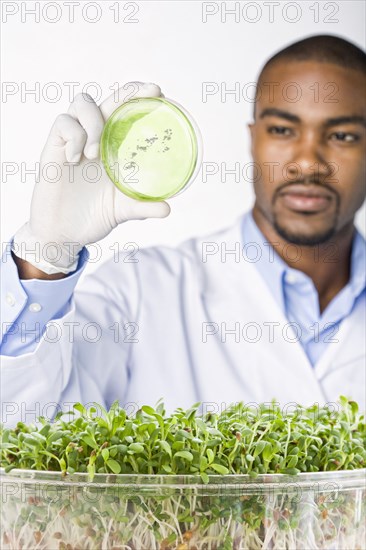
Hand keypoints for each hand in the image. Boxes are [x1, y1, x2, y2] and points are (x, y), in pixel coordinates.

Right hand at [12, 82, 170, 274]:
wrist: (63, 233)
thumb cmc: (92, 216)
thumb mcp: (123, 211)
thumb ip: (143, 207)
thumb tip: (167, 209)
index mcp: (112, 148)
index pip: (125, 112)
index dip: (139, 98)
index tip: (160, 93)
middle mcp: (94, 138)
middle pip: (108, 99)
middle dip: (128, 91)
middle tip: (148, 92)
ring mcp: (73, 141)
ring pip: (82, 102)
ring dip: (93, 122)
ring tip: (95, 153)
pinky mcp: (53, 148)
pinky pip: (62, 124)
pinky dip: (73, 137)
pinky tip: (75, 160)